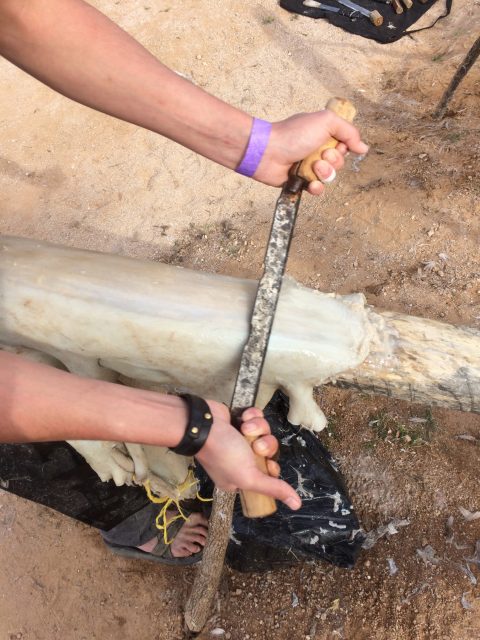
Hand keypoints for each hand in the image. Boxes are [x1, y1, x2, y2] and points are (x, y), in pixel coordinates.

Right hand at [195, 402, 301, 510]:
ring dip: (258, 428)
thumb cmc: (223, 454)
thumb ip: (272, 488)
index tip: (267, 464)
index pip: (268, 475)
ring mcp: (241, 439)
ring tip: (245, 428)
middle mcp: (241, 459)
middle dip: (265, 445)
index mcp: (240, 478)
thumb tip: (297, 505)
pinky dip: (252, 417)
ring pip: (265, 432)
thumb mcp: (248, 476)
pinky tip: (242, 418)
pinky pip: (258, 418)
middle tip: (255, 445)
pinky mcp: (240, 421)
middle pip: (269, 451)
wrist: (203, 423)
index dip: (271, 467)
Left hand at [253, 110, 368, 194]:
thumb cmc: (293, 134)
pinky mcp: (301, 181)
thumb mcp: (326, 121)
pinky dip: (316, 187)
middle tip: (320, 155)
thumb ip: (349, 131)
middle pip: (339, 162)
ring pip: (330, 177)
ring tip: (312, 167)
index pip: (345, 145)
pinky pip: (318, 189)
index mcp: (323, 134)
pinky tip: (311, 183)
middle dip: (333, 161)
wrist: (268, 152)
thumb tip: (363, 148)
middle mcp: (317, 150)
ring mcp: (309, 166)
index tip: (334, 144)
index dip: (343, 147)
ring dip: (325, 173)